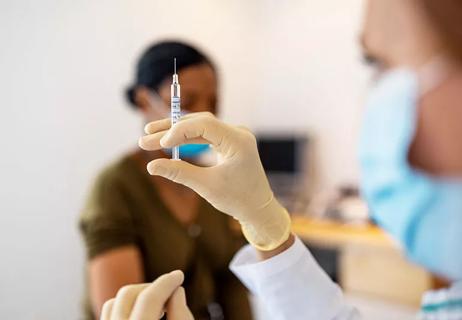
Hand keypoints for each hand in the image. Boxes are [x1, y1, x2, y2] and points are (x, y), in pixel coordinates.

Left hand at [100, 270, 192, 319]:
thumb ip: (181, 316)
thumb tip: (176, 291)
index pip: (150, 299)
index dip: (167, 283)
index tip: (179, 275)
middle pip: (128, 294)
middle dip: (151, 288)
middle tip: (170, 294)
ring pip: (112, 303)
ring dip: (135, 297)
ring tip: (157, 306)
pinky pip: (108, 314)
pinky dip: (123, 309)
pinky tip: (141, 314)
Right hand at [139, 112, 290, 250]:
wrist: (258, 209)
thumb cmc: (237, 199)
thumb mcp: (206, 186)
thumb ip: (179, 172)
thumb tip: (151, 166)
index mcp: (238, 141)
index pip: (204, 125)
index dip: (178, 131)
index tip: (159, 144)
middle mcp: (238, 133)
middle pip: (199, 122)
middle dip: (171, 130)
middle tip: (145, 138)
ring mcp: (234, 136)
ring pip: (199, 127)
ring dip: (176, 133)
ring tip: (150, 137)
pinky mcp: (229, 142)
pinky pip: (204, 135)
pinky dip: (186, 139)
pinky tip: (167, 142)